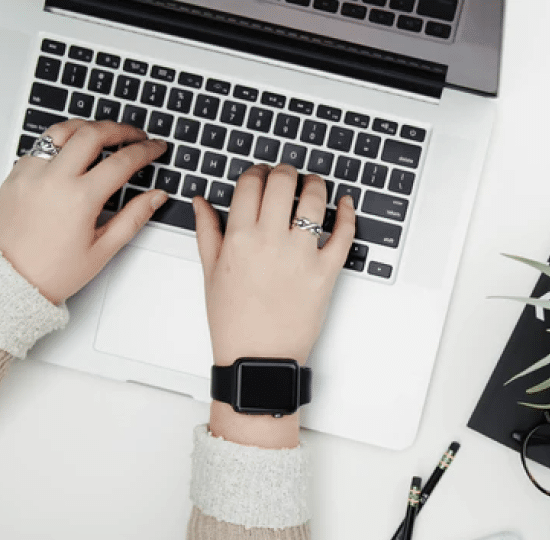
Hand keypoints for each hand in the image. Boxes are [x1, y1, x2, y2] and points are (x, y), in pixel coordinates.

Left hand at [0, 120, 168, 303]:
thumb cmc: (51, 272)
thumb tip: (155, 197)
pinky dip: (62, 141)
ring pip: (63, 130)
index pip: (122, 162)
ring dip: (88, 127)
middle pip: (93, 134)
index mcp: (79, 199)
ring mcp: (31, 172)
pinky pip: (42, 145)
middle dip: (121, 129)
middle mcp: (54, 178)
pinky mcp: (15, 174)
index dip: (145, 151)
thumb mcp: (102, 250)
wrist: (7, 280)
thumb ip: (133, 218)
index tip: (156, 148)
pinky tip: (73, 151)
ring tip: (104, 133)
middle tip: (136, 135)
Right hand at [194, 164, 355, 366]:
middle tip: (287, 176)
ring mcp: (301, 256)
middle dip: (285, 171)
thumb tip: (201, 201)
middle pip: (282, 182)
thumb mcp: (210, 273)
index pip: (250, 184)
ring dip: (316, 184)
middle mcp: (270, 241)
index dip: (257, 172)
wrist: (258, 358)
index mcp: (239, 238)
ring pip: (314, 200)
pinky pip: (344, 234)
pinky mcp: (326, 272)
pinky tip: (346, 204)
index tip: (261, 175)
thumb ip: (207, 231)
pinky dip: (348, 213)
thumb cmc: (233, 322)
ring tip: (313, 186)